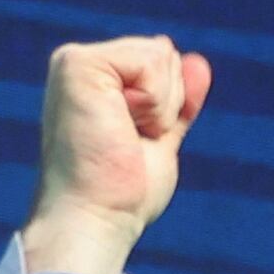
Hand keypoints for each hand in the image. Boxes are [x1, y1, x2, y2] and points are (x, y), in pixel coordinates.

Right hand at [17, 39, 210, 273]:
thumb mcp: (160, 140)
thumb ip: (178, 102)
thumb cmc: (123, 195)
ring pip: (161, 56)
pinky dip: (153, 105)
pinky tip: (121, 128)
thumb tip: (198, 62)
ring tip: (122, 138)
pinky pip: (152, 62)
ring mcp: (74, 61)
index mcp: (96, 80)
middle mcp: (80, 64)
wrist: (97, 219)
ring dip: (159, 110)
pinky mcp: (77, 63)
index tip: (133, 145)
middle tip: (128, 144)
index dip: (168, 109)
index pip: (161, 62)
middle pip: (164, 54)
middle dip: (166, 107)